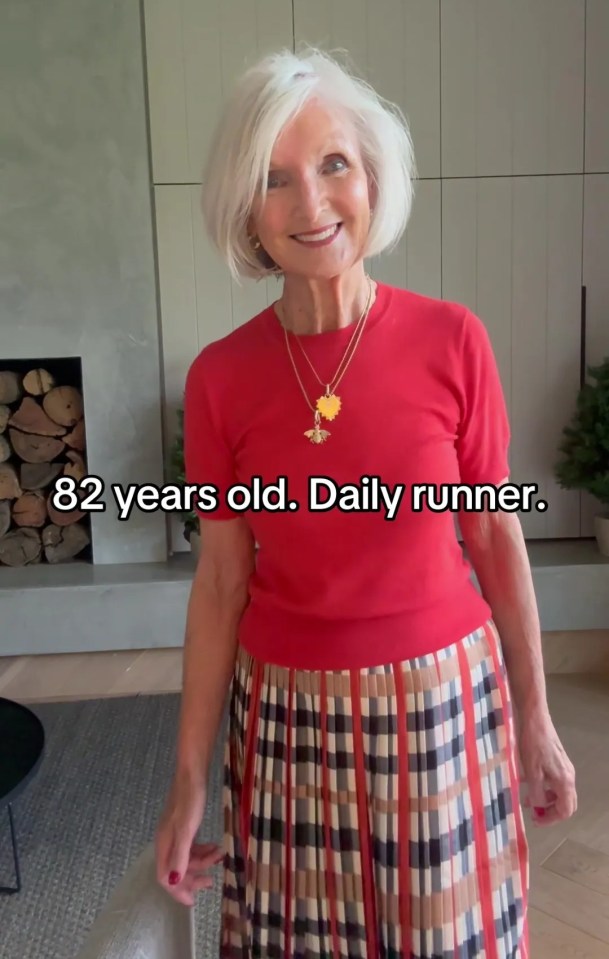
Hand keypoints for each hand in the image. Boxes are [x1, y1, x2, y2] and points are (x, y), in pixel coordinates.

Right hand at [155, 775, 223, 905]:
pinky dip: (203, 851)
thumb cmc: (189, 801)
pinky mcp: (184, 826)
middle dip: (193, 878)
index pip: (165, 877)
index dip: (178, 890)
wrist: (192, 774)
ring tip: (220, 856)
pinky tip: (214, 848)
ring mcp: (175, 833)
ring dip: (202, 862)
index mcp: (163, 844)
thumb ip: (180, 856)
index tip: (194, 899)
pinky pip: (191, 847)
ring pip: (186, 858)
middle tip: (211, 880)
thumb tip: (172, 882)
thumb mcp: (186, 830)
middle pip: (176, 870)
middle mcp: (166, 841)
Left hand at [517, 713, 576, 825]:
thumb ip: (537, 794)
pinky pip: (554, 781)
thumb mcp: (532, 773)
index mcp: (565, 782)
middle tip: (534, 814)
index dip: (551, 819)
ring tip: (528, 800)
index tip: (535, 820)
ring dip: (546, 799)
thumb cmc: (533, 745)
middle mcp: (569, 776)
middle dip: (550, 812)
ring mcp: (564, 768)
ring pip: (559, 792)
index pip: (565, 810)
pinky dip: (544, 787)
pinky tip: (528, 782)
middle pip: (566, 803)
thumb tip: (539, 807)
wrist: (535, 720)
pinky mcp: (557, 760)